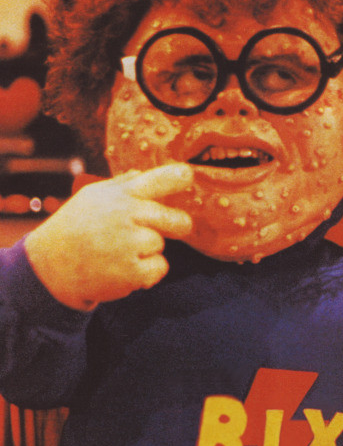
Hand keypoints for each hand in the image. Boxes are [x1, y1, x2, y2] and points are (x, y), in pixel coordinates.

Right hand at [25, 163, 192, 310]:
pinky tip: (126, 268)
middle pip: (177, 220)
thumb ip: (122, 185)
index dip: (178, 178)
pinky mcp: (132, 272)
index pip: (159, 180)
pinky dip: (148, 272)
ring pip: (162, 245)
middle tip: (175, 227)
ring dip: (149, 250)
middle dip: (180, 225)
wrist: (52, 266)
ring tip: (122, 251)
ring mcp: (131, 244)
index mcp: (122, 195)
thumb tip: (143, 173)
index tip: (188, 176)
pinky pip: (159, 268)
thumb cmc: (76, 226)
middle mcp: (129, 216)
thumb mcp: (93, 196)